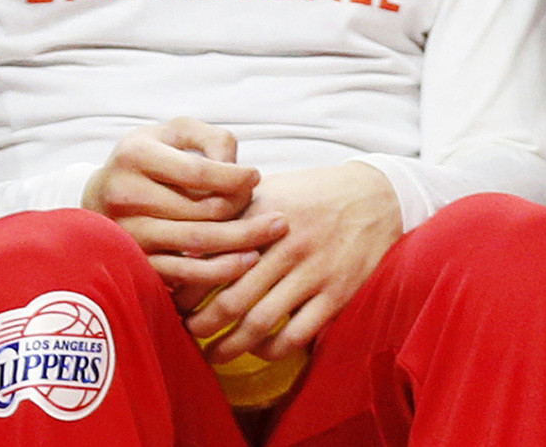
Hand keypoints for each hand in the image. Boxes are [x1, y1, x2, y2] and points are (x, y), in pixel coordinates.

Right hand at [84, 118, 287, 304]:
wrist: (99, 195)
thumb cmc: (149, 160)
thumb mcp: (173, 133)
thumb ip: (210, 138)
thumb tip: (235, 167)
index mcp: (135, 155)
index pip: (198, 172)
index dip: (235, 177)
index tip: (256, 177)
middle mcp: (126, 193)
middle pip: (202, 210)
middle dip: (245, 213)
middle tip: (276, 216)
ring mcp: (128, 231)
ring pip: (197, 243)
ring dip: (242, 242)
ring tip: (271, 236)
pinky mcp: (135, 261)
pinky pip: (184, 273)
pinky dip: (219, 271)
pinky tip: (245, 262)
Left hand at [185, 162, 401, 363]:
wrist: (374, 196)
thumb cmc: (310, 194)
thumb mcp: (266, 190)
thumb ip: (229, 214)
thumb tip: (187, 244)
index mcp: (259, 215)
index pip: (211, 257)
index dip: (187, 283)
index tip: (171, 297)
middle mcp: (283, 244)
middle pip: (231, 296)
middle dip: (202, 322)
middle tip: (185, 332)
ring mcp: (312, 271)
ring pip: (261, 321)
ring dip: (232, 345)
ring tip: (213, 354)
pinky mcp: (337, 293)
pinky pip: (298, 333)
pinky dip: (273, 349)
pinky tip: (259, 350)